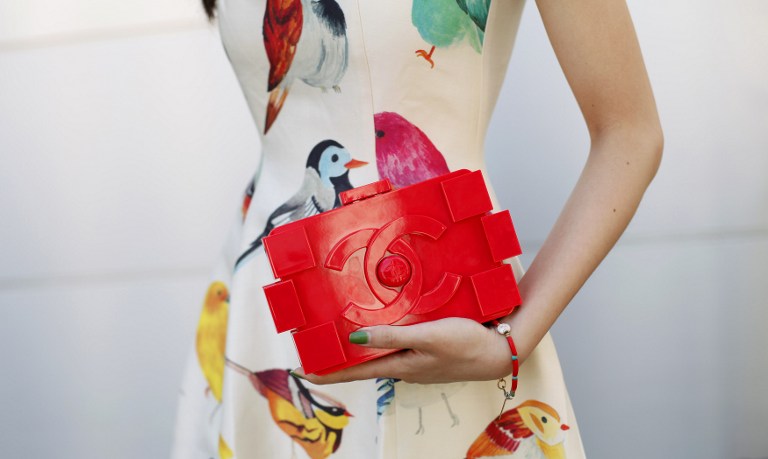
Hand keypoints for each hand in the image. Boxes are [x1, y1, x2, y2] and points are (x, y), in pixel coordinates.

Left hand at [294, 317, 517, 384]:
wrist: (500, 352)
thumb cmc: (466, 345)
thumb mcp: (427, 337)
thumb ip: (392, 337)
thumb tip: (354, 339)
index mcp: (400, 366)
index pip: (353, 373)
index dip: (327, 372)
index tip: (302, 370)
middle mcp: (404, 366)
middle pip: (363, 364)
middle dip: (339, 357)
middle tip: (316, 347)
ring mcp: (416, 360)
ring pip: (380, 353)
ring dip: (360, 347)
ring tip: (341, 334)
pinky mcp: (428, 350)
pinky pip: (398, 344)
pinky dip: (383, 338)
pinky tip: (383, 324)